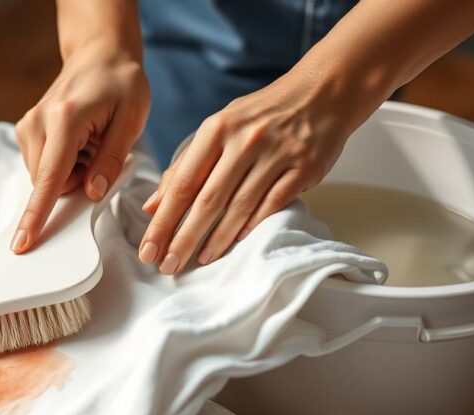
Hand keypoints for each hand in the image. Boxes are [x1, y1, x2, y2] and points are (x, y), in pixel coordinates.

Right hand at [11, 42, 149, 252]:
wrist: (100, 55)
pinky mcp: (26, 130)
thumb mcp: (131, 119)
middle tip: (101, 152)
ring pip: (44, 178)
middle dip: (76, 182)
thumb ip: (111, 159)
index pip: (50, 178)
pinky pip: (42, 167)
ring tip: (91, 143)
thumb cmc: (121, 83)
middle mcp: (38, 122)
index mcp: (65, 119)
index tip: (22, 242)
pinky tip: (79, 142)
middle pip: (48, 183)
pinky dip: (63, 164)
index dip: (37, 214)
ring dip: (70, 173)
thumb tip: (92, 192)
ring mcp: (28, 126)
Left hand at [138, 67, 356, 273]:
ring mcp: (276, 153)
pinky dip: (252, 225)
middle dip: (184, 238)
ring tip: (201, 259)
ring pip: (239, 207)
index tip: (149, 248)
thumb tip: (152, 204)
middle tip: (168, 265)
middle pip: (207, 200)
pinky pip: (272, 204)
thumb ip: (185, 165)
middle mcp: (244, 140)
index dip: (163, 220)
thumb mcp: (220, 128)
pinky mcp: (304, 167)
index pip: (182, 183)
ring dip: (217, 239)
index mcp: (217, 129)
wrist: (323, 91)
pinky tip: (236, 242)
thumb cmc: (263, 114)